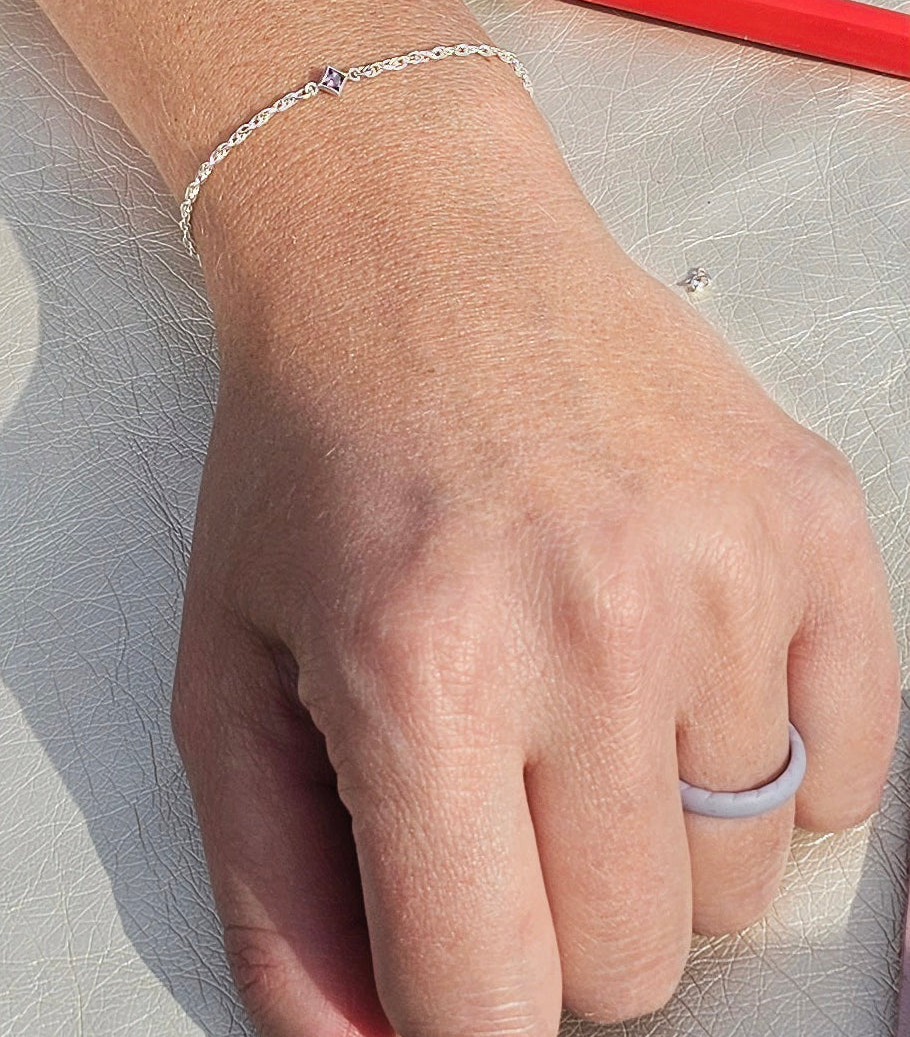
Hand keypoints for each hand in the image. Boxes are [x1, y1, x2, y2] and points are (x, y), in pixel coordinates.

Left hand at [171, 72, 899, 1036]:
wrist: (417, 255)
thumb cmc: (311, 459)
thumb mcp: (230, 671)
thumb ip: (276, 894)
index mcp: (422, 675)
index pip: (492, 1003)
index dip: (463, 1004)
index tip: (454, 936)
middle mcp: (594, 627)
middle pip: (640, 962)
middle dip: (560, 921)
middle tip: (511, 796)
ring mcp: (727, 569)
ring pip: (748, 878)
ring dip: (659, 836)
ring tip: (589, 706)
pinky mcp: (814, 521)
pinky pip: (851, 769)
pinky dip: (770, 766)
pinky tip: (682, 672)